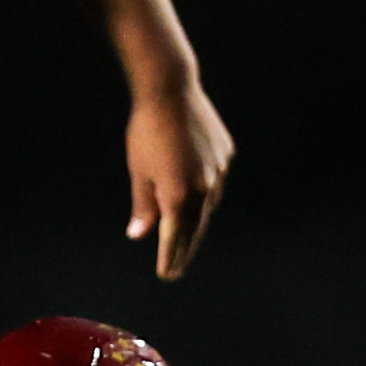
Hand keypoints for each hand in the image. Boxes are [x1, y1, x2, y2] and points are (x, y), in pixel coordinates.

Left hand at [125, 78, 233, 280]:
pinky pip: (216, 183)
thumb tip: (139, 235)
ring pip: (208, 206)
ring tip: (186, 239)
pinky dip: (205, 195)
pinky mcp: (226, 156)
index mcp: (178, 193)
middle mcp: (204, 187)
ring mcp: (219, 171)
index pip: (174, 236)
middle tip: (176, 268)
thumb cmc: (145, 131)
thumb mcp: (138, 170)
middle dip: (184, 249)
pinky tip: (198, 201)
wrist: (171, 91)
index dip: (170, 257)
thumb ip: (143, 206)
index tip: (166, 274)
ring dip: (196, 223)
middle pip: (195, 227)